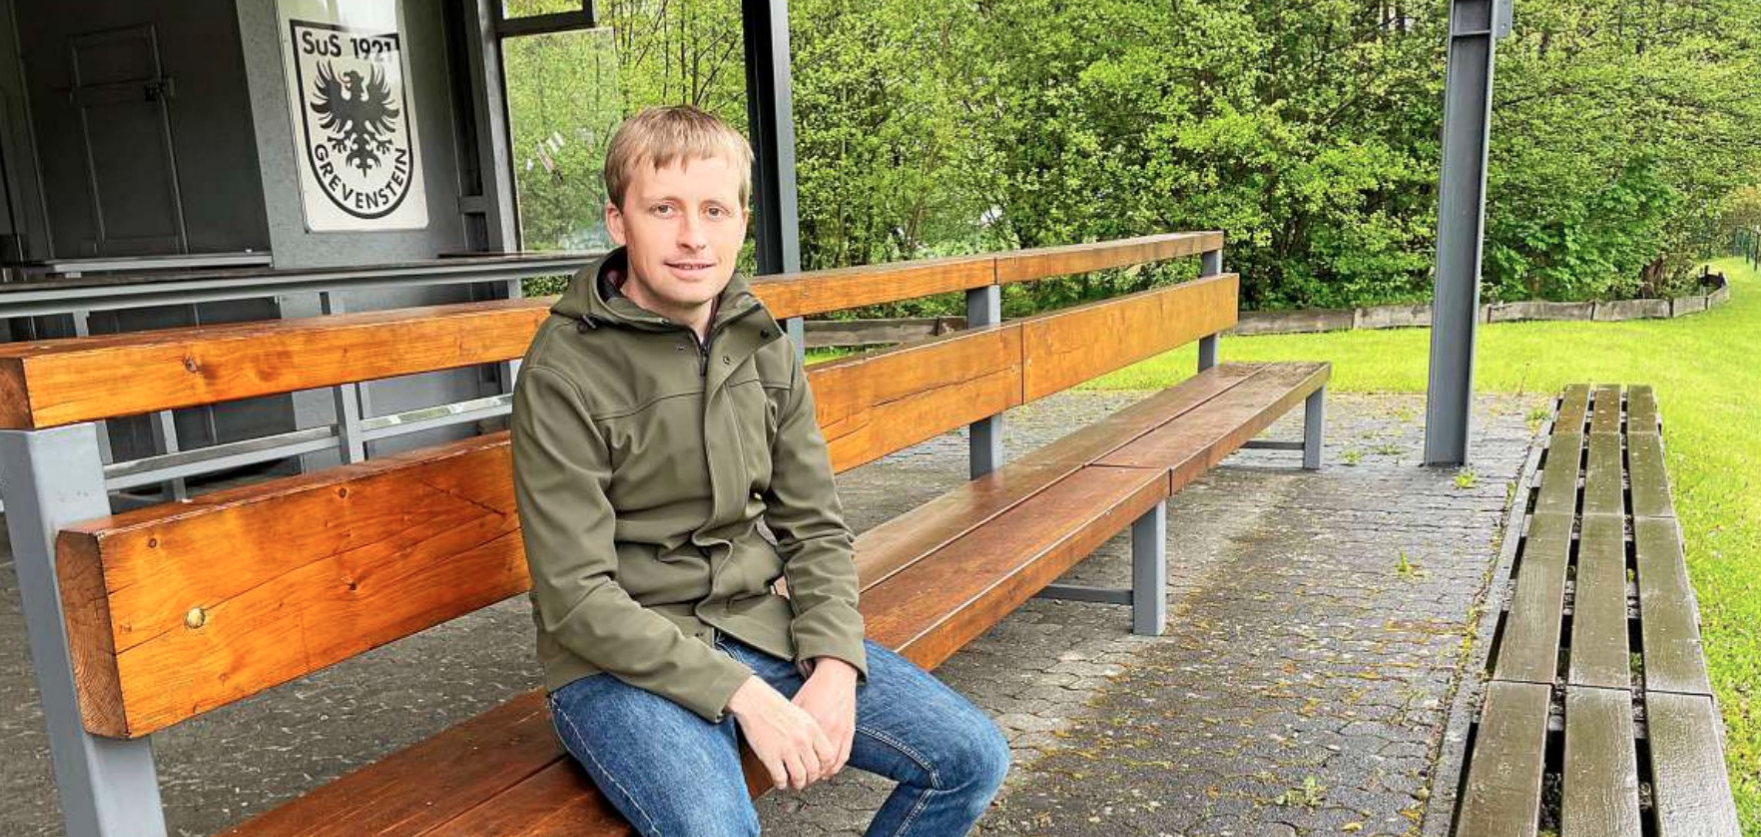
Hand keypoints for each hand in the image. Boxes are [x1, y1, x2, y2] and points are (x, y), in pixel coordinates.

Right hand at [726, 675, 834, 790]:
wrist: (754, 702)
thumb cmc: (776, 707)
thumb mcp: (801, 716)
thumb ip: (811, 733)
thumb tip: (817, 751)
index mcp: (812, 729)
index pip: (829, 756)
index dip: (825, 767)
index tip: (820, 770)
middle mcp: (802, 740)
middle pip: (814, 769)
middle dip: (811, 779)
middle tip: (806, 779)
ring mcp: (786, 749)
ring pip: (800, 777)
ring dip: (798, 784)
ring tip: (794, 783)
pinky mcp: (770, 756)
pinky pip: (780, 778)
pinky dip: (781, 784)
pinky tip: (780, 781)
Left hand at [792, 658, 857, 777]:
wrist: (836, 676)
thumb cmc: (814, 689)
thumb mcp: (797, 705)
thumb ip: (790, 725)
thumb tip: (776, 743)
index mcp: (812, 722)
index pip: (802, 755)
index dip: (794, 769)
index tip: (786, 776)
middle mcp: (828, 729)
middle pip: (817, 763)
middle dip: (807, 776)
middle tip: (798, 781)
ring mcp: (841, 731)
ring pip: (831, 763)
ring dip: (821, 774)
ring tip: (811, 778)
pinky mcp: (850, 731)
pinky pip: (844, 756)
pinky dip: (835, 767)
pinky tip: (827, 772)